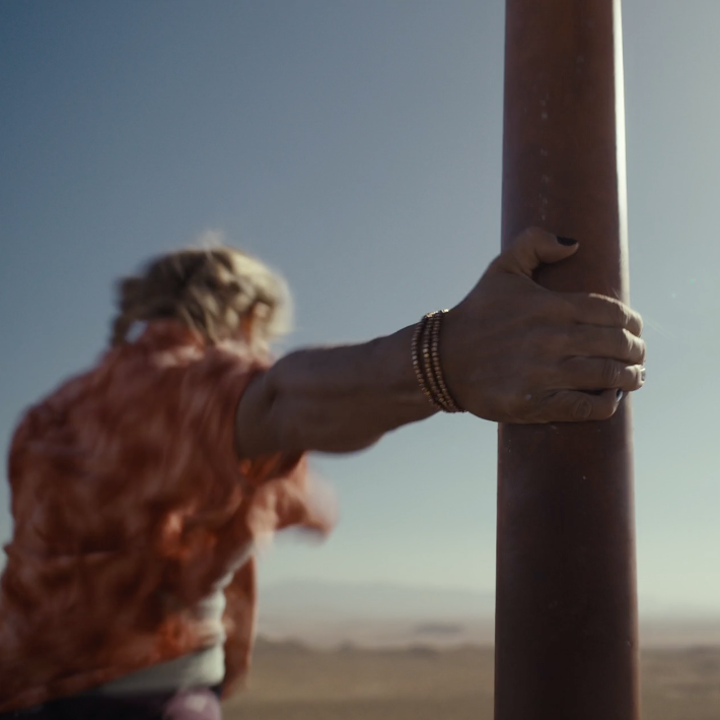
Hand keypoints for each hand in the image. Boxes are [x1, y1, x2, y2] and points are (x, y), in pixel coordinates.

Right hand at [441, 227, 645, 422]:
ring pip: (607, 375)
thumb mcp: (501, 269)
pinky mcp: (534, 403)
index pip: (613, 312)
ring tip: (634, 376)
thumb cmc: (476, 314)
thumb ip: (535, 243)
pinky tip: (611, 398)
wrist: (442, 358)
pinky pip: (585, 407)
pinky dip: (606, 404)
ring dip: (630, 377)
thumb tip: (575, 244)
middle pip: (617, 344)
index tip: (635, 328)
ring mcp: (544, 373)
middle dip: (636, 350)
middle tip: (638, 355)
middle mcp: (552, 339)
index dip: (633, 321)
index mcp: (551, 306)